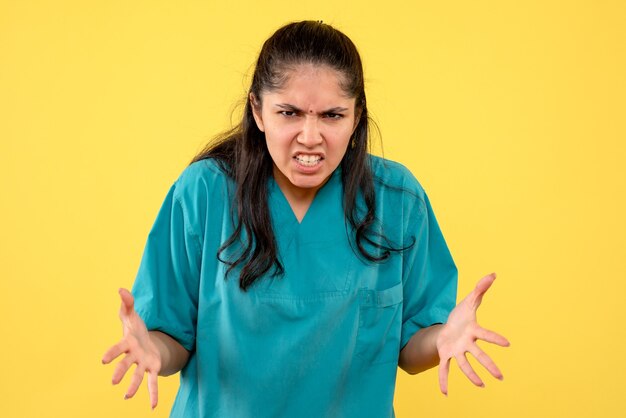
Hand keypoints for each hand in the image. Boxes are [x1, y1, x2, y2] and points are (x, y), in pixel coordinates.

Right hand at [102, 288, 160, 408]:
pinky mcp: (152, 368)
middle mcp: (133, 355)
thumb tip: (121, 289)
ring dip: (133, 386)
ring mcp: (142, 363)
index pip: (118, 348)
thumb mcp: (132, 314)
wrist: (148, 340)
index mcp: (128, 343)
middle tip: (113, 381)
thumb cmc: (136, 328)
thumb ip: (127, 303)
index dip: (111, 353)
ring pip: (137, 376)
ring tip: (127, 397)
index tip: (102, 360)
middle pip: (126, 364)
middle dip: (120, 371)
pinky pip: (152, 382)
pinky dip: (153, 394)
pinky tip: (154, 407)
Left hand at [436, 273, 509, 394]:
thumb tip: (492, 273)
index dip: (495, 338)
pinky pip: (444, 369)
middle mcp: (467, 343)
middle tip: (500, 376)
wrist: (447, 328)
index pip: (486, 334)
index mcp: (473, 331)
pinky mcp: (446, 355)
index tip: (507, 343)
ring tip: (481, 386)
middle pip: (479, 355)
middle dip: (489, 365)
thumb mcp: (469, 301)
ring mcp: (457, 351)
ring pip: (464, 364)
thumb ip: (480, 289)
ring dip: (471, 375)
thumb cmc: (461, 316)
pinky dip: (444, 380)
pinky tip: (445, 393)